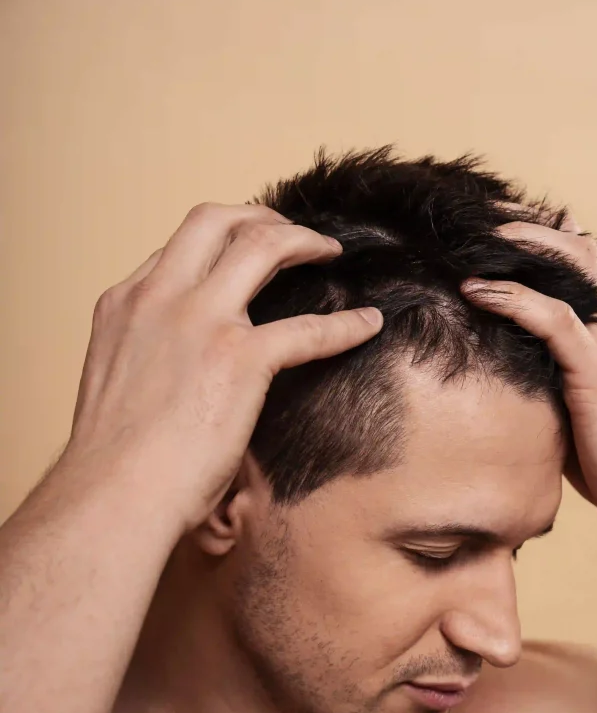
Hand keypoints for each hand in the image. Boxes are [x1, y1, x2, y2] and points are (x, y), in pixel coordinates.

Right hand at [66, 203, 382, 532]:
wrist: (113, 496)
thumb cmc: (114, 464)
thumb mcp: (117, 388)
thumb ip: (149, 359)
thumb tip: (179, 377)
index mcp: (123, 306)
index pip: (173, 251)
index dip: (213, 246)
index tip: (237, 256)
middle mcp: (158, 297)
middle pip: (214, 221)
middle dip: (258, 216)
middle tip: (287, 232)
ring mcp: (199, 321)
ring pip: (261, 244)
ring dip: (302, 239)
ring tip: (328, 251)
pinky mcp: (239, 358)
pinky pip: (308, 329)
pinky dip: (346, 324)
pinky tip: (368, 324)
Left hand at [460, 212, 596, 554]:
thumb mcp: (580, 408)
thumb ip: (554, 378)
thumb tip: (510, 371)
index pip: (580, 264)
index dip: (539, 238)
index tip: (490, 227)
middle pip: (574, 250)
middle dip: (522, 226)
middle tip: (470, 216)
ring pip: (568, 271)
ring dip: (514, 247)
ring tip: (466, 237)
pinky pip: (554, 321)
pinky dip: (513, 298)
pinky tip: (476, 289)